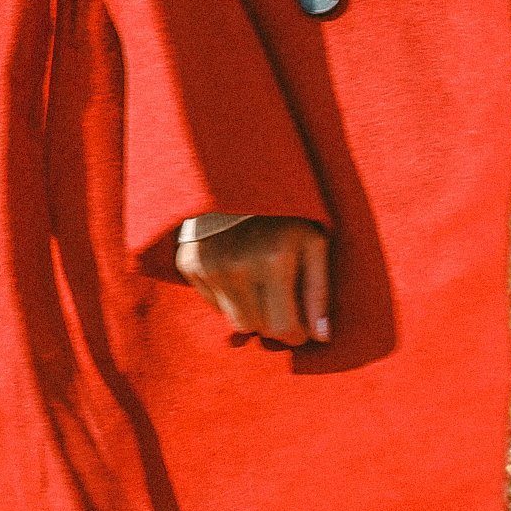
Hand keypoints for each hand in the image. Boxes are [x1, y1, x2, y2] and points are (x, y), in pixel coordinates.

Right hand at [174, 215, 330, 346]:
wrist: (236, 173)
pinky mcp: (188, 263)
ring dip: (251, 311)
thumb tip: (322, 337)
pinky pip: (212, 303)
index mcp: (274, 261)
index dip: (296, 332)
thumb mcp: (313, 241)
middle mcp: (236, 267)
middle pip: (256, 328)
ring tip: (260, 280)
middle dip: (273, 321)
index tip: (301, 323)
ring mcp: (208, 265)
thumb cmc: (284, 210)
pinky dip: (227, 296)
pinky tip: (236, 268)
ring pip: (233, 321)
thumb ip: (319, 291)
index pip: (283, 329)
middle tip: (281, 297)